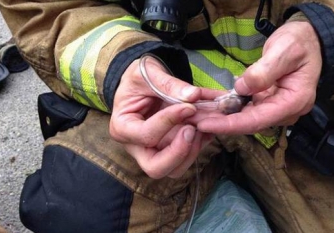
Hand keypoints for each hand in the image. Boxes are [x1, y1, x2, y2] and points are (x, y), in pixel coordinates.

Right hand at [109, 56, 211, 178]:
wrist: (143, 81)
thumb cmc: (138, 78)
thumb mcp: (148, 72)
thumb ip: (168, 83)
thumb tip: (193, 95)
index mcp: (123, 127)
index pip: (146, 135)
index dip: (169, 122)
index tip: (188, 106)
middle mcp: (137, 146)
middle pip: (156, 168)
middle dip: (179, 151)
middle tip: (192, 129)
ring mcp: (155, 151)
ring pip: (176, 169)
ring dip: (194, 149)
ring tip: (204, 124)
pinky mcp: (171, 148)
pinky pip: (188, 156)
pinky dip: (202, 142)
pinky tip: (210, 124)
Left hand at [194, 21, 321, 133]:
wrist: (309, 40)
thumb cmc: (300, 43)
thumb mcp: (284, 51)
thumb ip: (264, 71)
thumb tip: (242, 88)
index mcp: (294, 102)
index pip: (257, 120)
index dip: (229, 124)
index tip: (205, 124)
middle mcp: (285, 111)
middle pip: (248, 123)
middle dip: (220, 122)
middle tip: (192, 119)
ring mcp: (275, 108)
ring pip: (244, 117)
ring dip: (220, 116)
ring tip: (195, 113)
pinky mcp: (267, 103)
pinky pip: (244, 108)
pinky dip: (227, 106)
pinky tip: (208, 103)